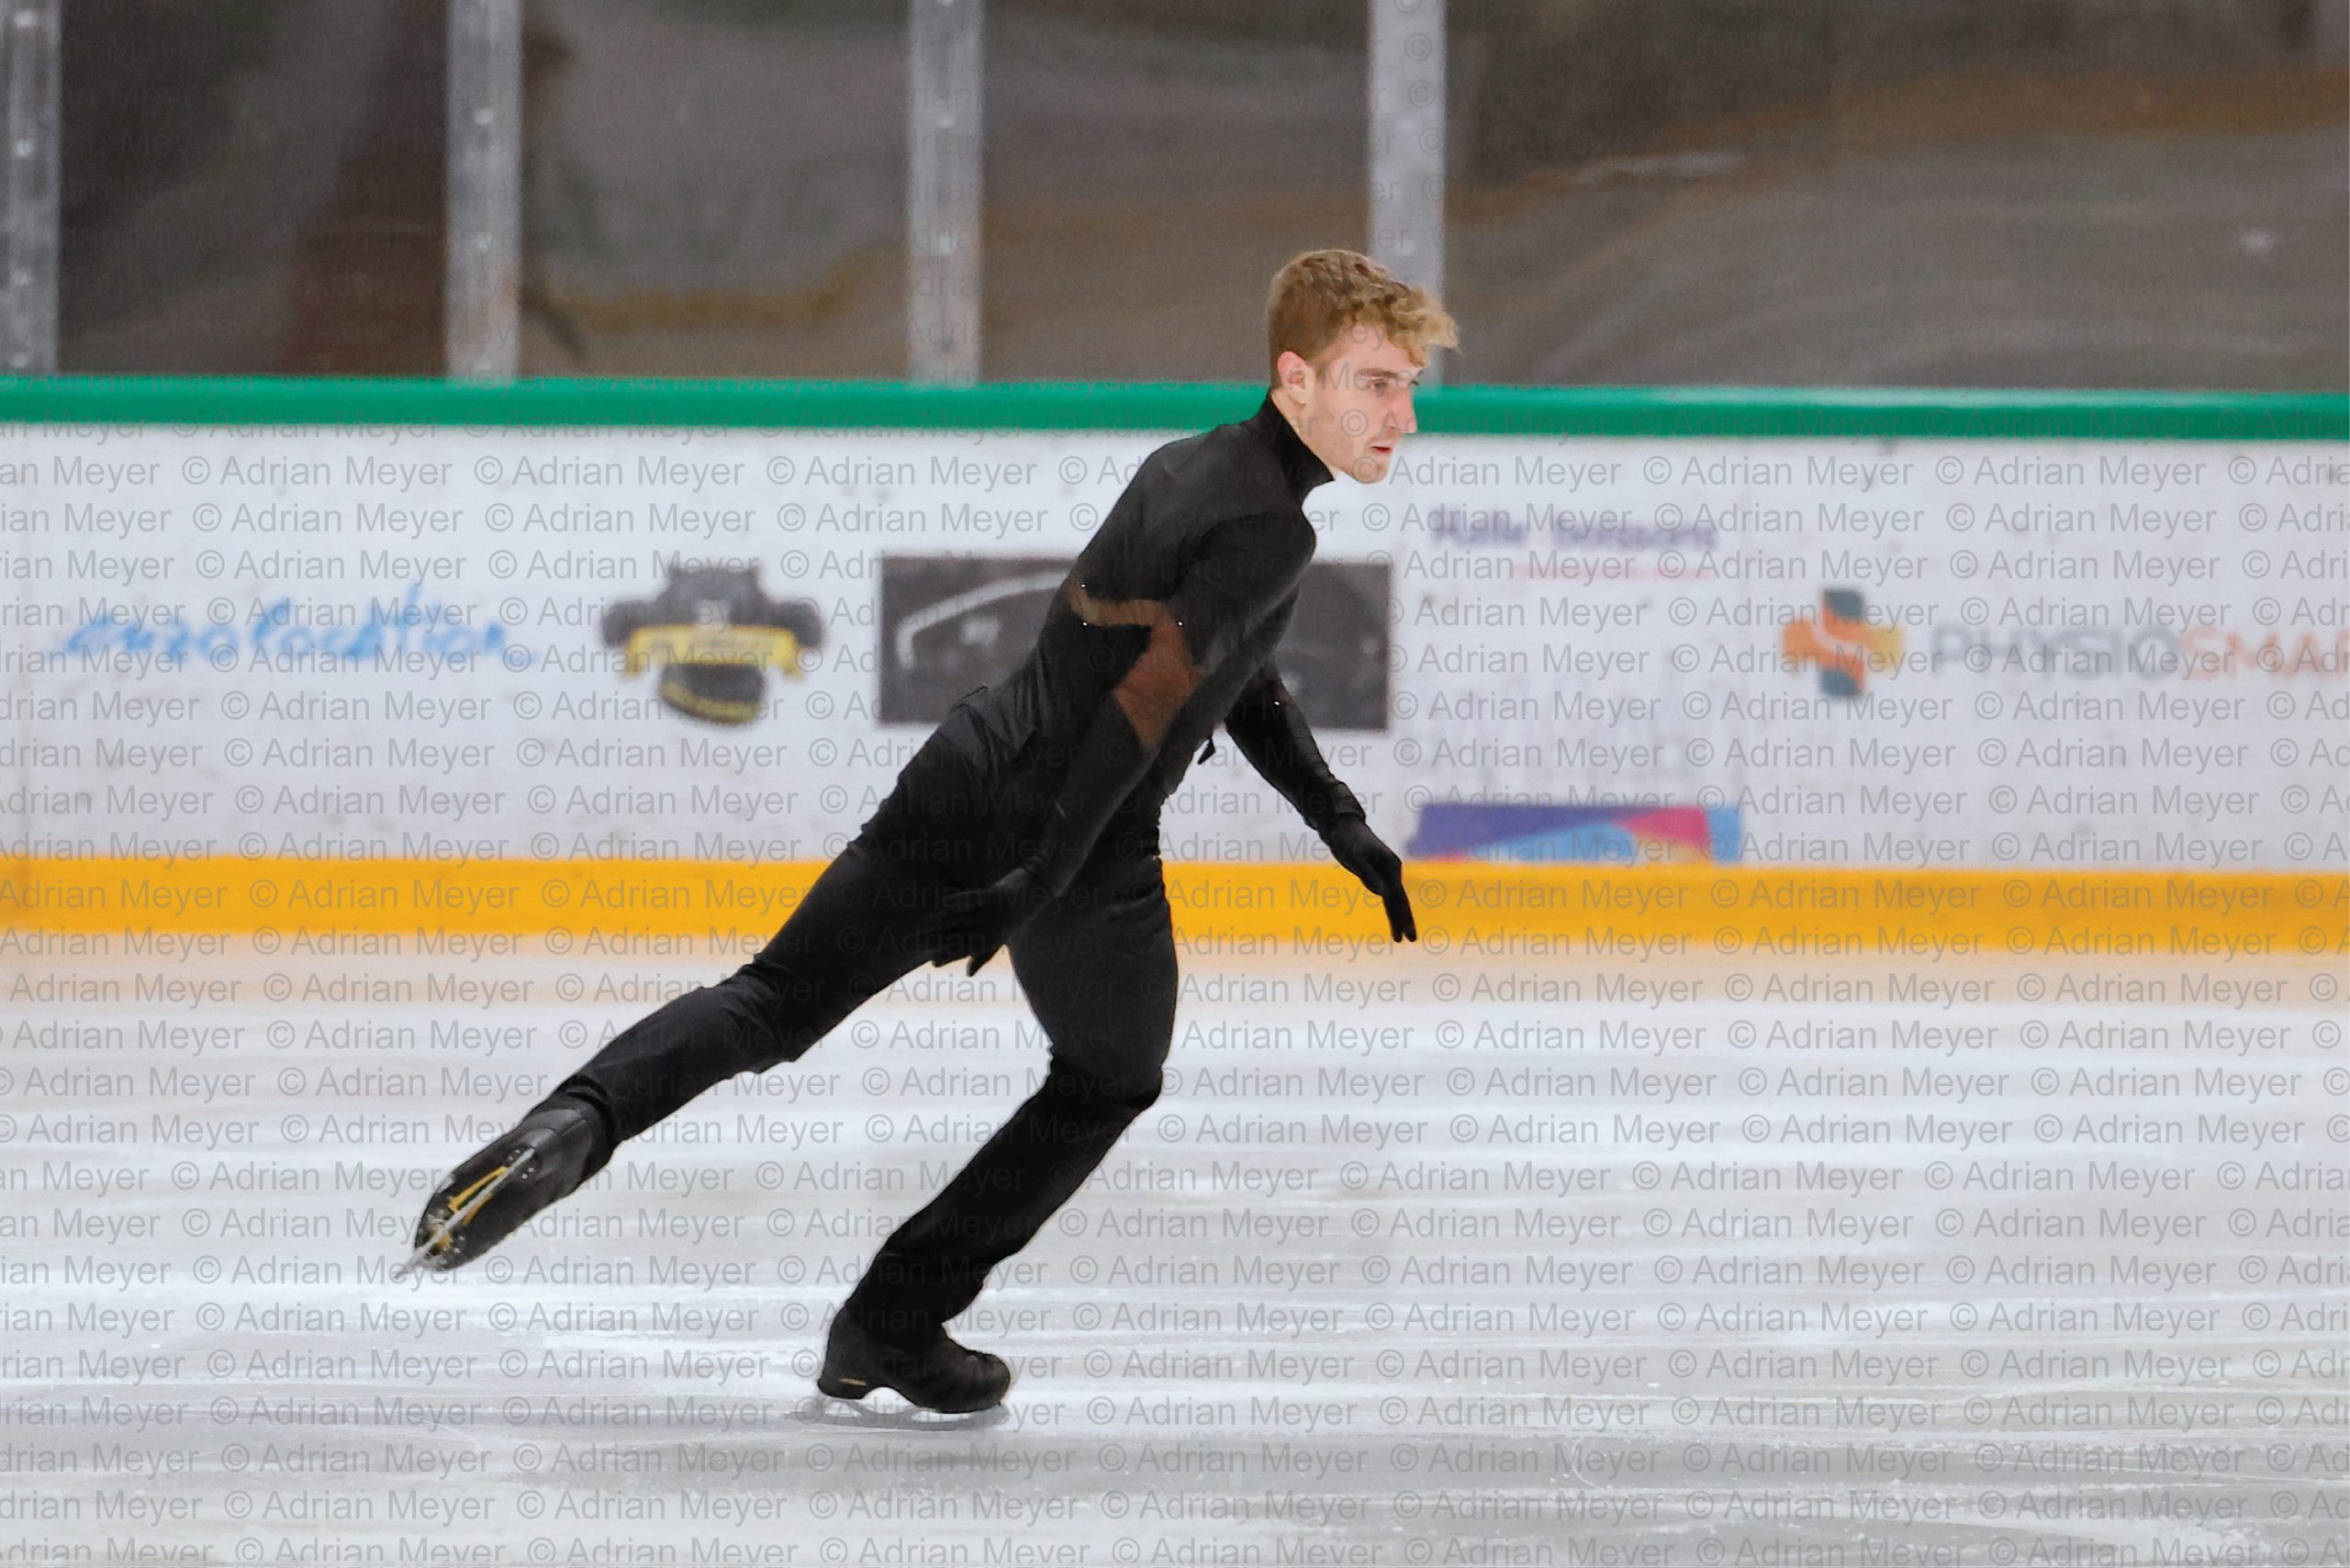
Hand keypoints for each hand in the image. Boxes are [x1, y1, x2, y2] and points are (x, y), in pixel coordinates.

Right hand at [925, 866, 1051, 975]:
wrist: (1038, 891)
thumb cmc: (1016, 916)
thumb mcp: (1001, 937)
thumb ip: (983, 955)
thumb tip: (968, 975)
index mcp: (994, 939)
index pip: (968, 951)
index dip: (951, 957)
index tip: (933, 962)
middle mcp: (994, 928)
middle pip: (961, 936)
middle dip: (939, 940)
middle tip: (919, 942)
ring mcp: (995, 912)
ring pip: (963, 919)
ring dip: (942, 922)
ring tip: (924, 925)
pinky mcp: (997, 895)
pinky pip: (976, 899)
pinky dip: (961, 901)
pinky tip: (946, 904)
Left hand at [1323, 815, 1415, 942]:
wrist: (1344, 829)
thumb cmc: (1349, 841)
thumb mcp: (1357, 858)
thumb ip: (1370, 875)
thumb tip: (1383, 893)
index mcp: (1391, 867)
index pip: (1398, 897)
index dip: (1401, 917)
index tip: (1404, 935)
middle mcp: (1393, 871)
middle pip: (1401, 900)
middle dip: (1405, 921)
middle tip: (1411, 939)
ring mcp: (1387, 873)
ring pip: (1395, 900)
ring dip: (1398, 918)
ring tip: (1400, 938)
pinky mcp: (1378, 875)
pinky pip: (1387, 896)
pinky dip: (1390, 909)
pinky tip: (1393, 920)